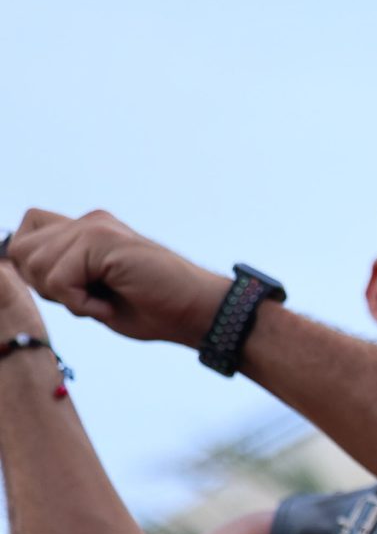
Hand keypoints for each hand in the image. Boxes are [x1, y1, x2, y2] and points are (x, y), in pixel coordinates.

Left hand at [5, 210, 229, 347]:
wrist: (200, 312)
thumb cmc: (154, 309)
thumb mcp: (93, 293)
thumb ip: (58, 277)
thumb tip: (9, 268)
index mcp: (88, 229)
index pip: (27, 232)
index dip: (31, 266)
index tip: (68, 292)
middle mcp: (90, 221)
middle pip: (21, 249)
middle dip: (43, 286)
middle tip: (87, 298)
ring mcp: (96, 227)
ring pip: (36, 265)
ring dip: (64, 298)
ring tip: (102, 303)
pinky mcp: (103, 241)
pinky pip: (60, 280)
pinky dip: (80, 304)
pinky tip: (109, 306)